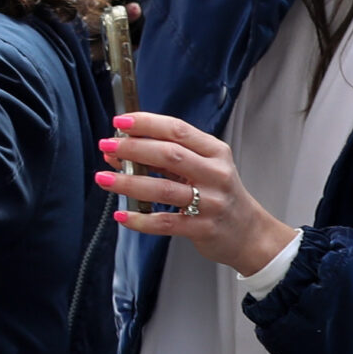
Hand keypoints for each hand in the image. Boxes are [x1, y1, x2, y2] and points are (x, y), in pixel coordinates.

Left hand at [98, 111, 295, 272]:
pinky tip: (122, 214)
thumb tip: (119, 150)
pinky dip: (141, 219)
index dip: (147, 123)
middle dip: (133, 148)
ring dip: (129, 182)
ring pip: (164, 189)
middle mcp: (215, 174)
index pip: (178, 130)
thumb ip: (166, 158)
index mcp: (215, 152)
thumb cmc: (219, 195)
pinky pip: (166, 223)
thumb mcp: (203, 168)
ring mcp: (210, 202)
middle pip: (170, 155)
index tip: (120, 121)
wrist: (249, 233)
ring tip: (103, 178)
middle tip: (107, 146)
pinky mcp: (203, 228)